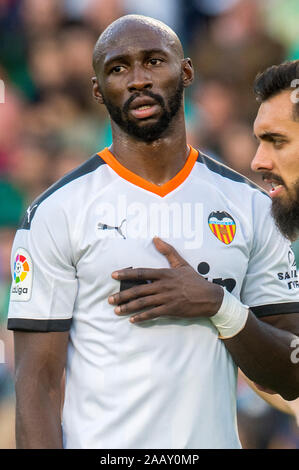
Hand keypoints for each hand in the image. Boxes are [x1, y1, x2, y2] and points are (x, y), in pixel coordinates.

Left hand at [108, 237, 223, 322]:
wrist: (209, 297)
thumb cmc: (194, 280)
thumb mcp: (181, 263)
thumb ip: (168, 251)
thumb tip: (155, 238)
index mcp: (165, 273)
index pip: (141, 272)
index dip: (126, 273)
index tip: (113, 275)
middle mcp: (163, 286)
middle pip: (139, 290)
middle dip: (122, 295)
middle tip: (110, 299)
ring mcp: (167, 298)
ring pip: (143, 303)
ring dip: (128, 307)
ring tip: (116, 310)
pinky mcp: (171, 309)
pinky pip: (153, 314)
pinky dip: (142, 317)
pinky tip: (132, 319)